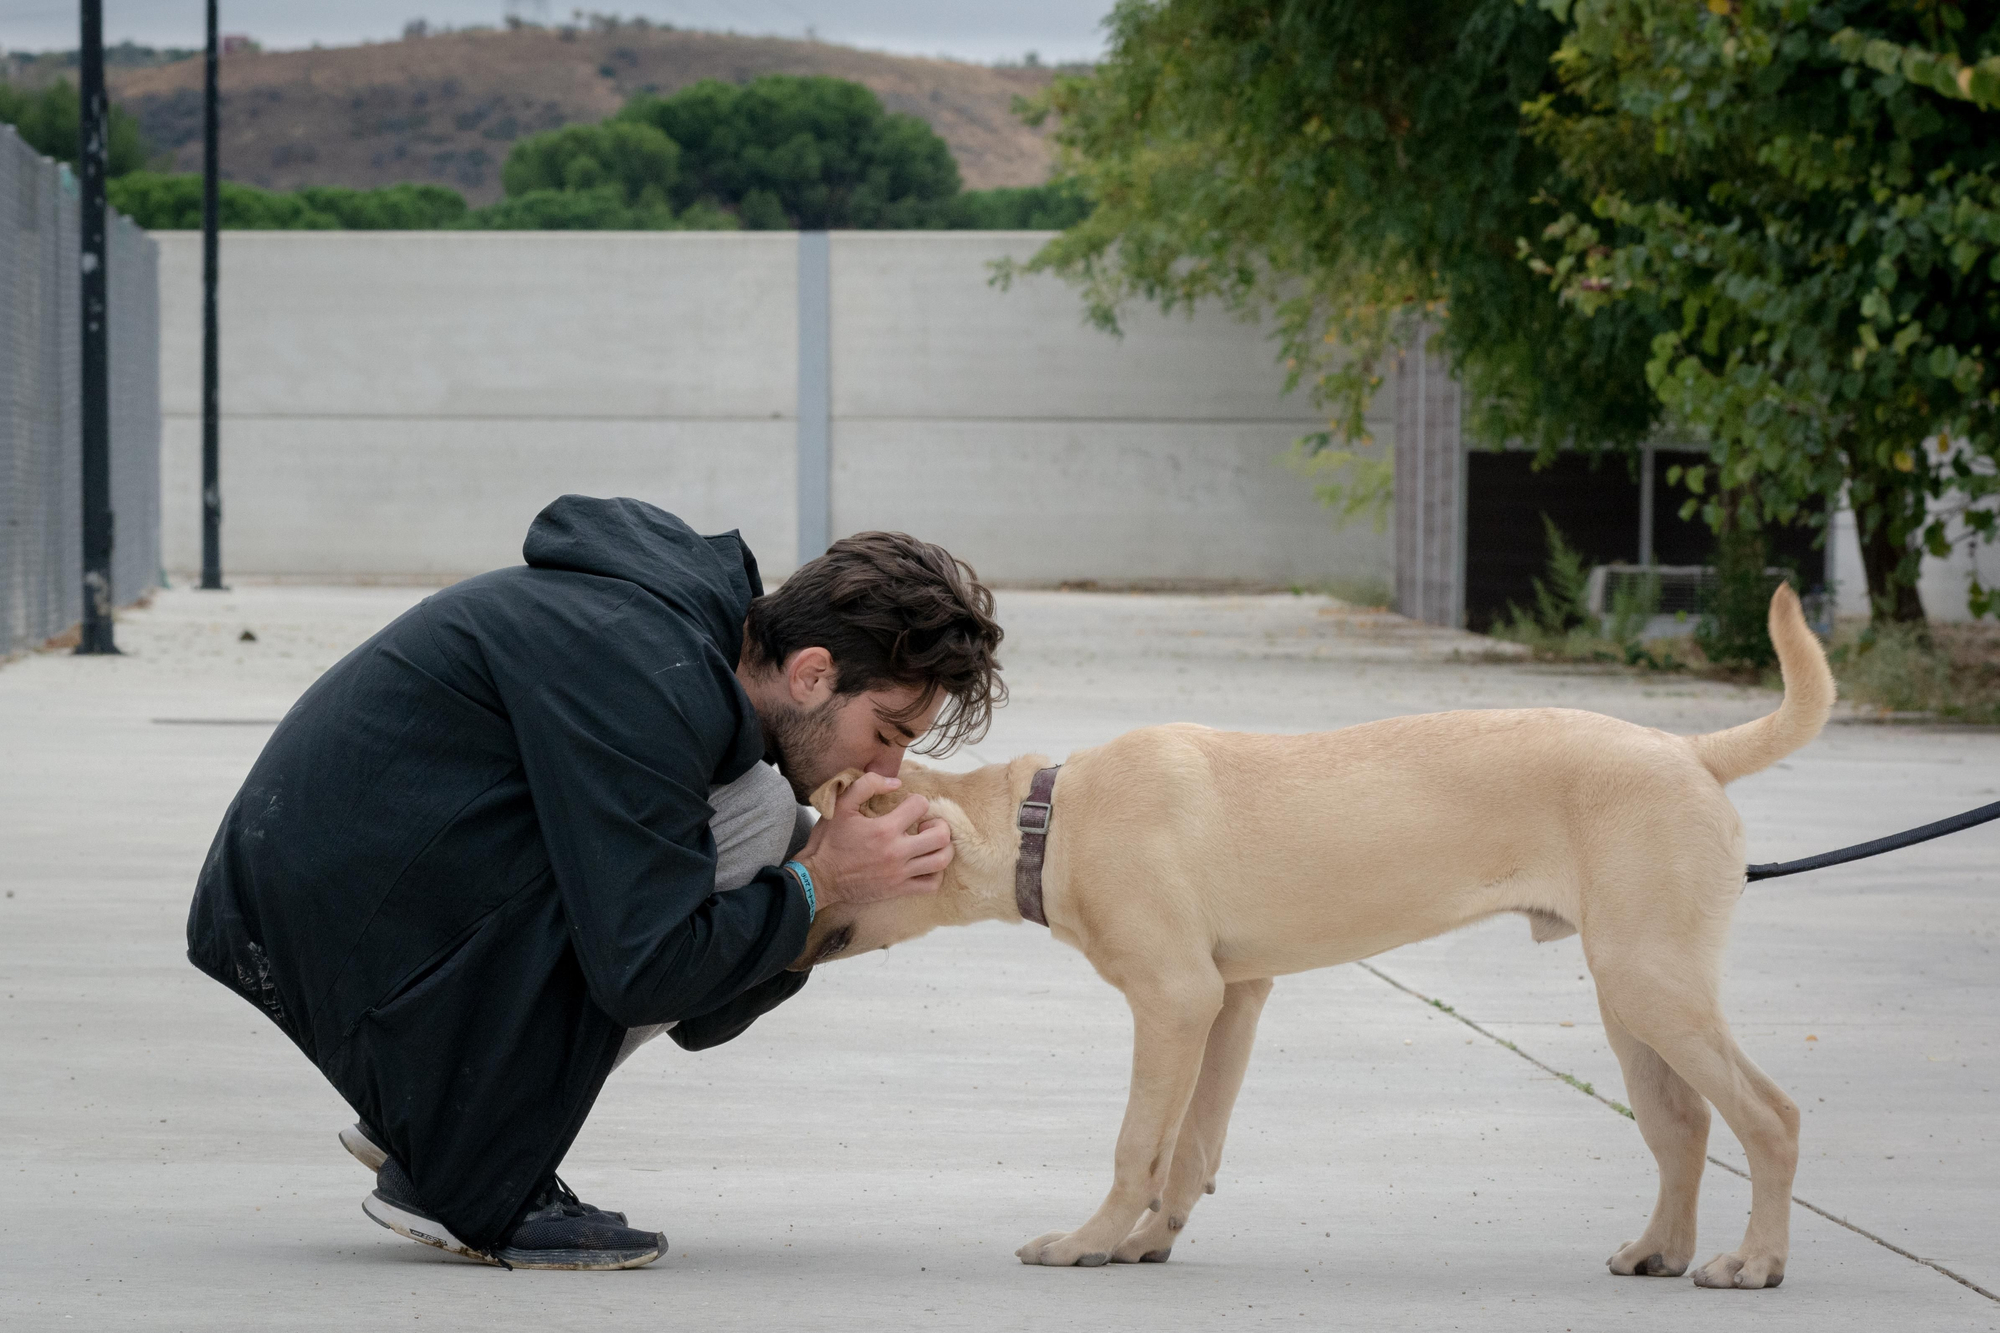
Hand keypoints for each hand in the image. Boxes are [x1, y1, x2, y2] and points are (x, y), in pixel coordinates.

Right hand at [795, 772, 951, 907]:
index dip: (916, 801)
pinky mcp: (898, 889)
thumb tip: (896, 782)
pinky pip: (931, 884)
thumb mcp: (841, 805)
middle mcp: (896, 852)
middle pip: (940, 836)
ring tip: (929, 843)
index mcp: (884, 829)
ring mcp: (899, 873)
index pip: (921, 806)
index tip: (907, 806)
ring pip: (941, 861)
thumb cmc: (830, 841)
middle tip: (926, 824)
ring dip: (942, 848)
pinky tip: (924, 863)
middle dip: (939, 824)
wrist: (819, 878)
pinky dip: (935, 873)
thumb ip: (867, 785)